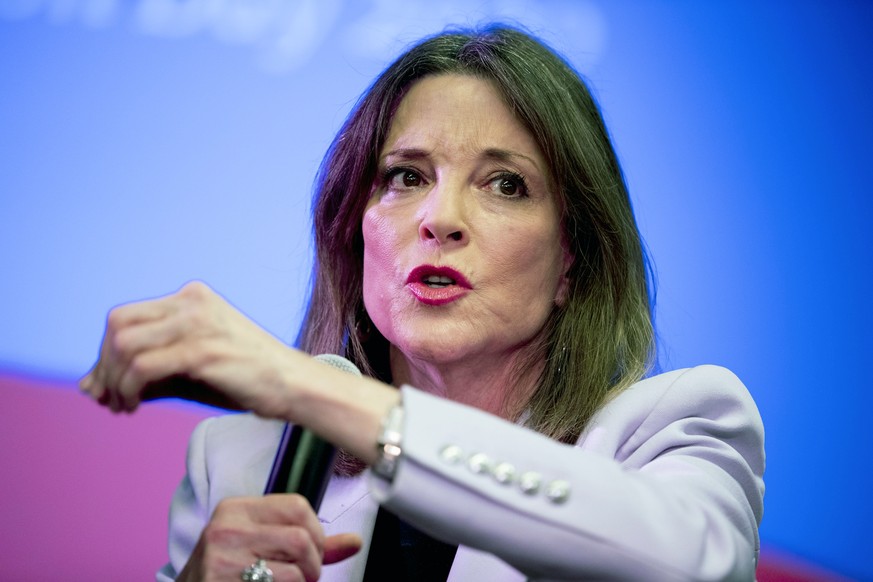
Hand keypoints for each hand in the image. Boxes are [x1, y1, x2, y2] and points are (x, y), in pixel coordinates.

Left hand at [79, 281, 304, 415]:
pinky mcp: (202, 350)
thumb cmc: (245, 378)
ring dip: (113, 381)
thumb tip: (89, 387)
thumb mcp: (188, 370)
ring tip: (123, 406)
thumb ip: (143, 373)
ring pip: (125, 346)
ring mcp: (198, 323)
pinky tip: (134, 406)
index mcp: (192, 298)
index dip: (105, 353)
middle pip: (118, 325)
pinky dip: (128, 390)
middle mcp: (192, 302)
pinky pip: (143, 368)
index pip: (125, 317)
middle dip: (104, 365)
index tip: (107, 385)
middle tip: (109, 398)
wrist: (292, 385)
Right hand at [178, 494, 361, 581]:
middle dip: (313, 564)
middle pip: (300, 539)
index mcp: (236, 509)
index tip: (312, 551)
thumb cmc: (229, 570)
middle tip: (304, 576)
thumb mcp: (261, 543)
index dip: (317, 533)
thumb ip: (308, 541)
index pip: (298, 506)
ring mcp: (222, 561)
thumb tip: (355, 542)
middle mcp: (226, 529)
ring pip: (294, 572)